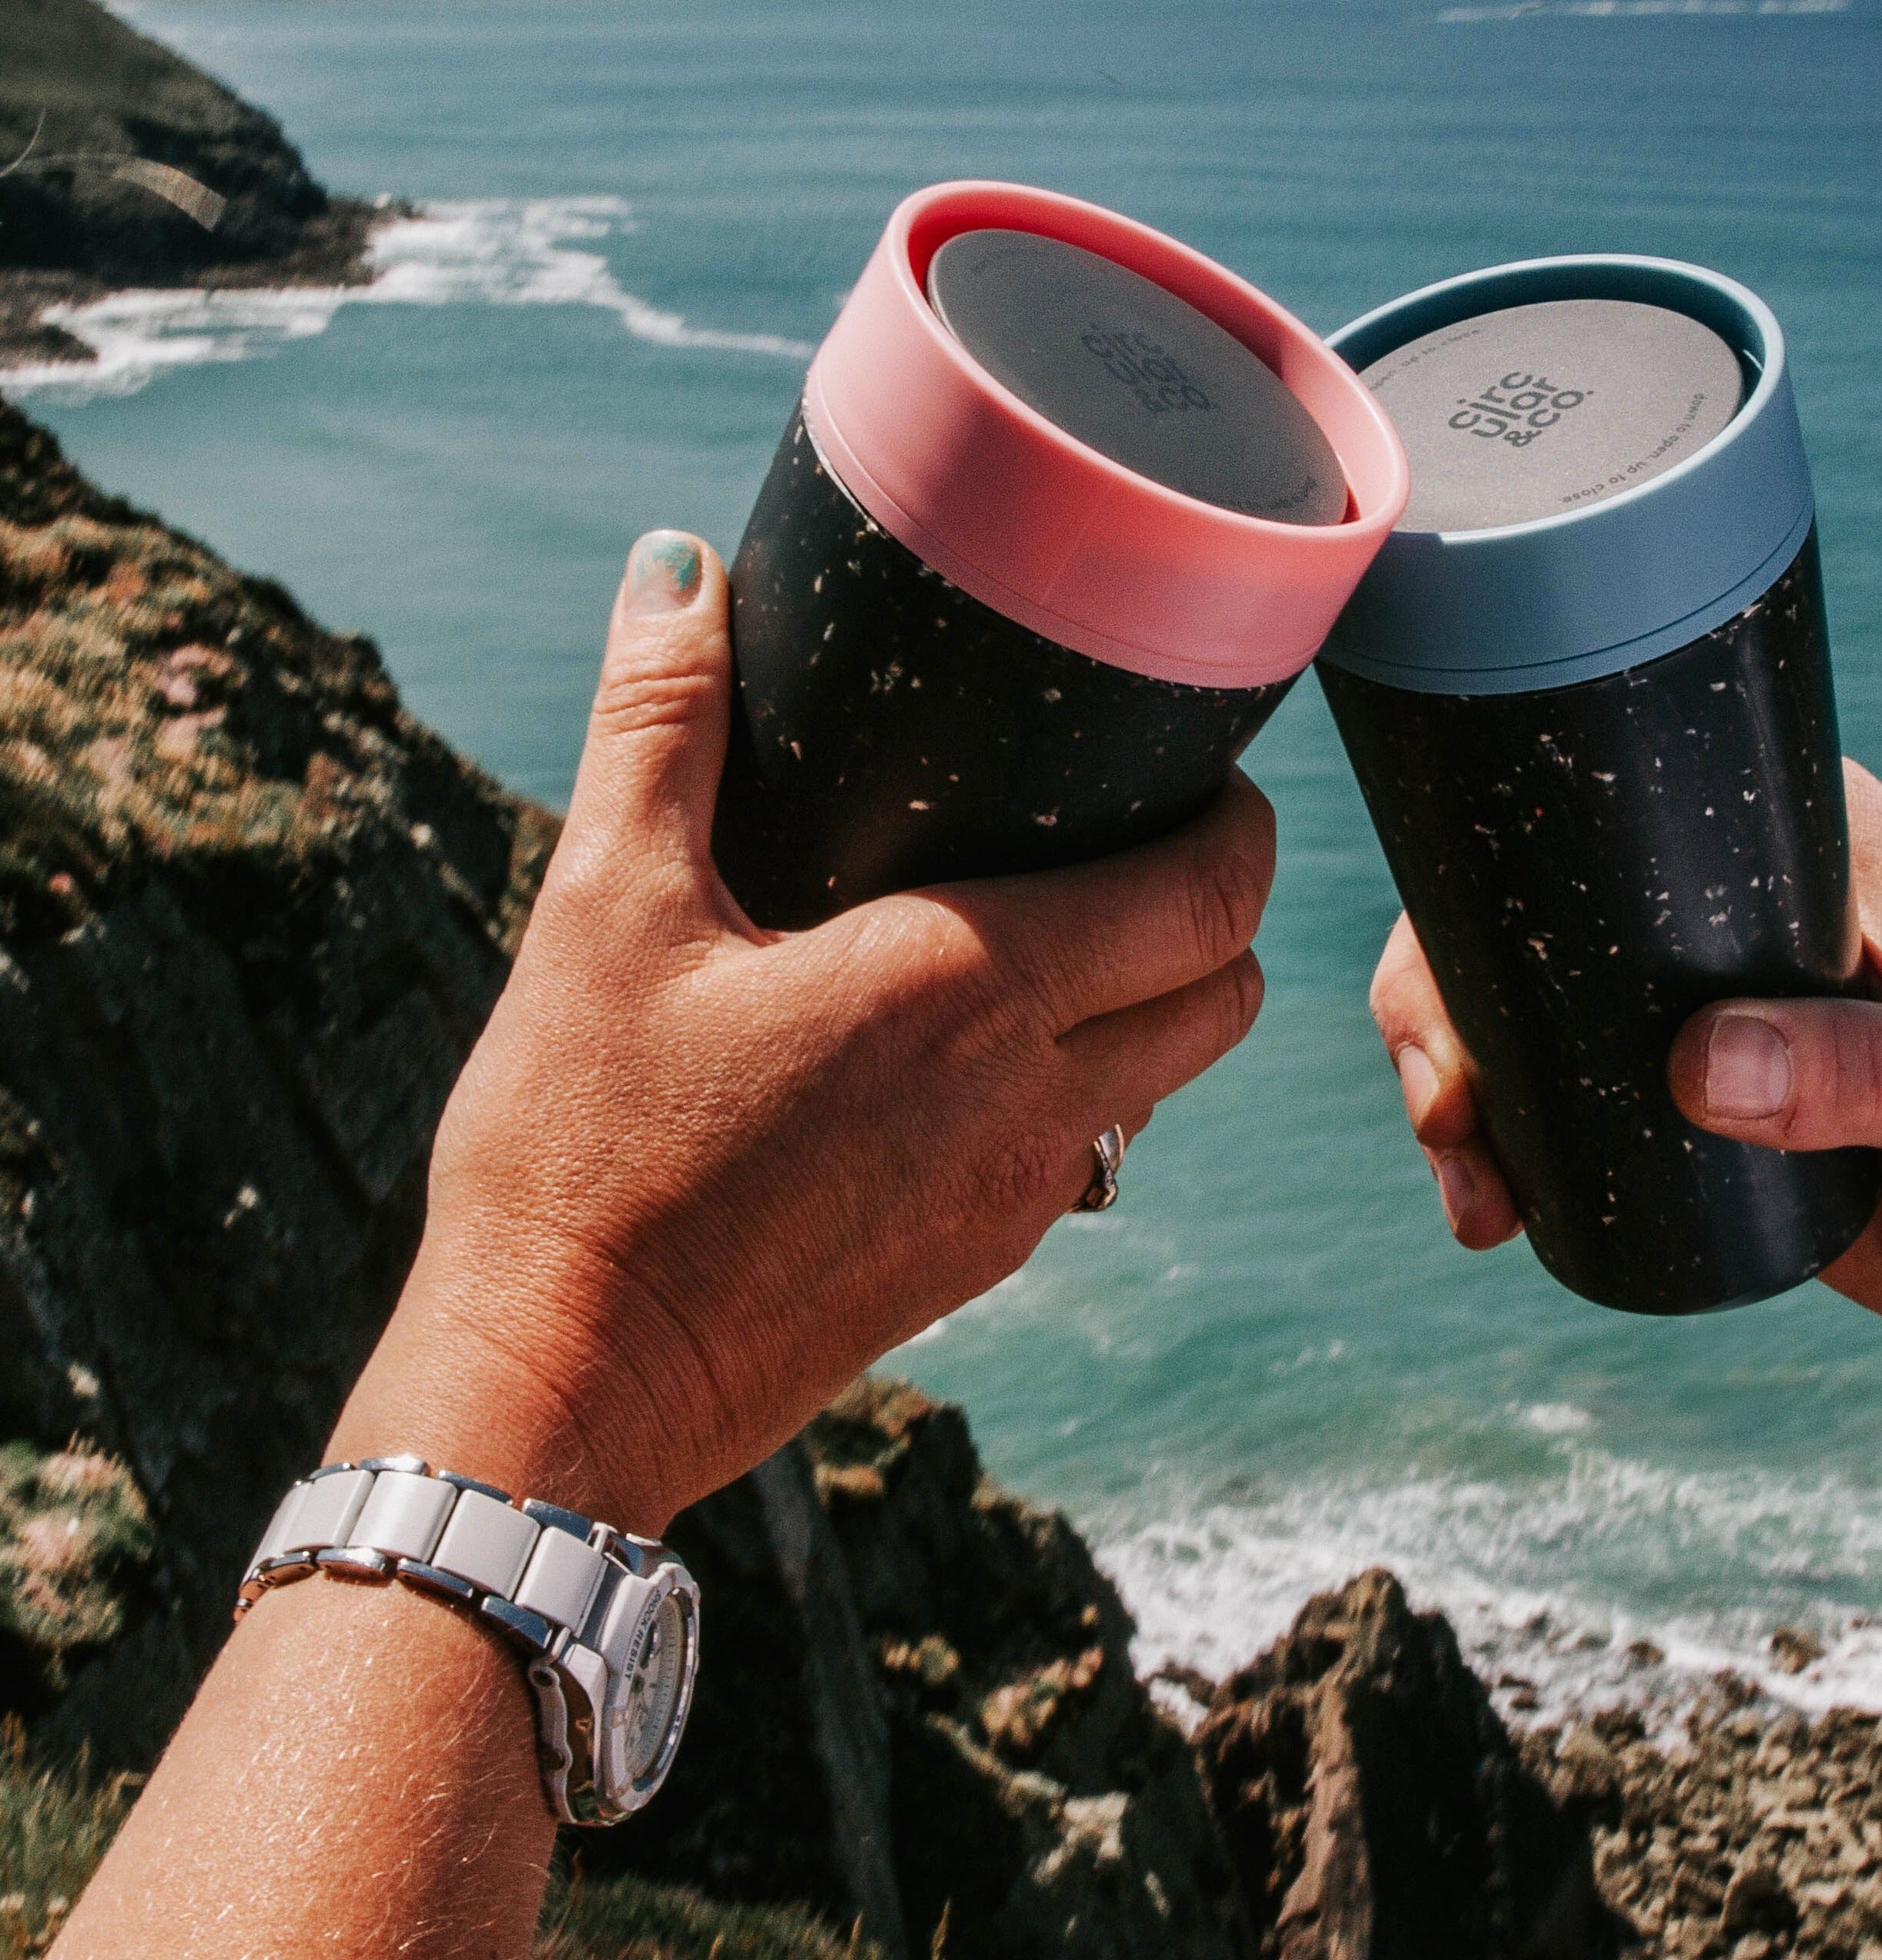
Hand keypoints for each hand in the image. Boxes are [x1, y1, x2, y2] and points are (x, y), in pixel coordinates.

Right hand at [334, 530, 1272, 1533]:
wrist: (562, 1389)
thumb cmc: (578, 1148)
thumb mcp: (605, 910)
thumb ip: (660, 726)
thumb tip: (676, 571)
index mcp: (972, 986)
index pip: (1211, 893)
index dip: (1241, 823)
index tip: (1204, 770)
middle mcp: (1035, 1097)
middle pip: (1226, 986)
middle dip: (1220, 904)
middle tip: (1148, 833)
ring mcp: (1019, 1197)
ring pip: (1176, 1077)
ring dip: (1164, 998)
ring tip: (1071, 928)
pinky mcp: (979, 1266)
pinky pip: (1095, 1152)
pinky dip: (1092, 1084)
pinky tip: (982, 1046)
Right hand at [1372, 759, 1881, 1564]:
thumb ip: (1861, 1071)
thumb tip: (1699, 1065)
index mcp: (1796, 825)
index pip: (1603, 794)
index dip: (1487, 869)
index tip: (1451, 995)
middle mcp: (1725, 889)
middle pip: (1523, 902)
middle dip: (1440, 1006)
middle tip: (1452, 1119)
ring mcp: (1691, 986)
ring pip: (1517, 996)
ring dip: (1453, 1081)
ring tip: (1472, 1194)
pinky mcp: (1679, 1078)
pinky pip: (1550, 1081)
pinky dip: (1496, 1136)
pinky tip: (1489, 1208)